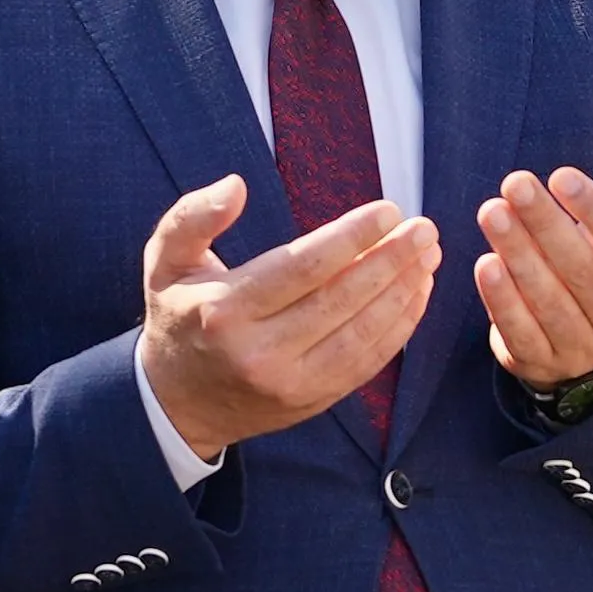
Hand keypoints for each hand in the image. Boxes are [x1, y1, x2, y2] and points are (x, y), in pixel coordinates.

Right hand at [137, 176, 439, 463]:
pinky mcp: (311, 401)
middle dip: (391, 260)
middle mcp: (259, 352)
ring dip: (403, 293)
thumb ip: (193, 217)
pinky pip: (366, 363)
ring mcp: (289, 383)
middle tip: (425, 229)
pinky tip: (416, 296)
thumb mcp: (164, 261)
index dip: (352, 237)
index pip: (302, 268)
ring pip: (361, 335)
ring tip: (428, 257)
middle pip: (341, 300)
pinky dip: (398, 329)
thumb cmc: (178, 317)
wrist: (175, 405)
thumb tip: (236, 186)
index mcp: (224, 311)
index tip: (388, 210)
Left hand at [475, 167, 592, 388]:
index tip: (562, 176)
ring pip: (550, 302)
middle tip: (515, 183)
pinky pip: (521, 332)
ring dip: (518, 253)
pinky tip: (486, 263)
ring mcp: (586, 351)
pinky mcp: (544, 364)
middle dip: (546, 224)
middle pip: (585, 273)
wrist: (588, 324)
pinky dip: (501, 299)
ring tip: (493, 212)